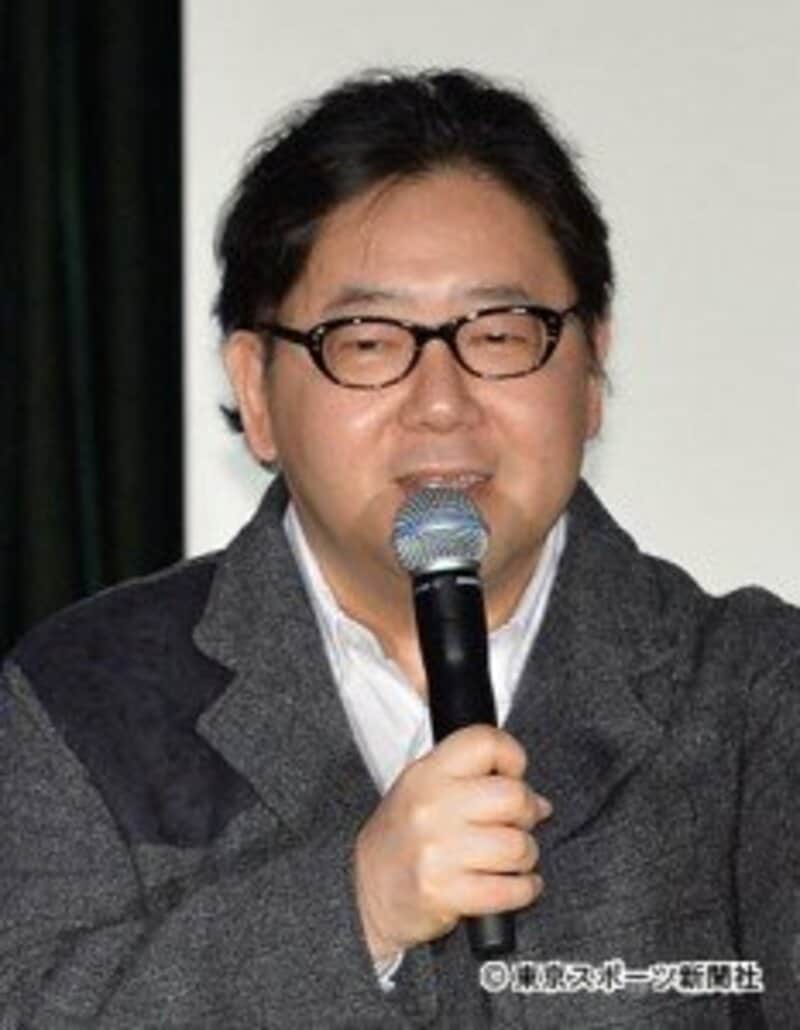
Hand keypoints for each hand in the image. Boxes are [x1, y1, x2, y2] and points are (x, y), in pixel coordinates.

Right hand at [353, 725, 551, 959]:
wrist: (366, 890)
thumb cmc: (406, 835)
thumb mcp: (426, 788)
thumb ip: (474, 780)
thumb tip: (538, 801)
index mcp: (428, 773)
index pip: (485, 742)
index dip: (511, 756)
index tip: (512, 774)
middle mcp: (431, 806)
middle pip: (513, 796)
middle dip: (526, 812)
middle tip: (516, 823)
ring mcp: (436, 850)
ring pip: (518, 846)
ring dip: (525, 856)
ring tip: (510, 857)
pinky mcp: (444, 892)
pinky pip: (510, 890)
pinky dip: (523, 889)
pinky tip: (514, 884)